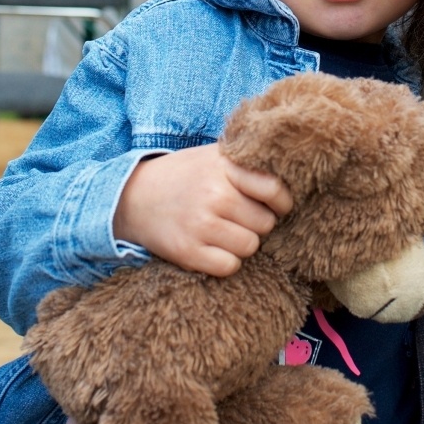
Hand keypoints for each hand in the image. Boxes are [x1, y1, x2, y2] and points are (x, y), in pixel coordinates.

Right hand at [113, 143, 293, 275]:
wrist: (132, 196)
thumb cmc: (183, 176)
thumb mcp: (212, 156)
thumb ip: (246, 162)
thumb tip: (291, 175)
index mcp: (224, 167)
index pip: (274, 189)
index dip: (283, 202)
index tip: (278, 206)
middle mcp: (214, 194)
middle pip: (265, 223)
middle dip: (256, 223)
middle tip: (238, 218)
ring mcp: (200, 224)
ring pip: (250, 247)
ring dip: (242, 244)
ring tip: (224, 231)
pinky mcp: (187, 251)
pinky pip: (230, 266)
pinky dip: (225, 262)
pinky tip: (212, 247)